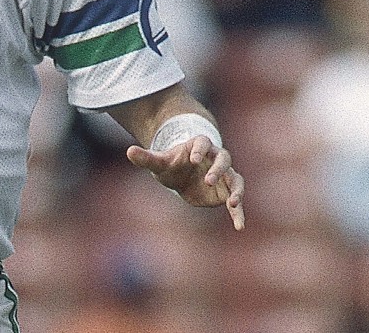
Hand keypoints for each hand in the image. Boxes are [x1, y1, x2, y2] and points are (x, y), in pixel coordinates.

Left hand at [126, 135, 245, 230]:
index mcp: (199, 146)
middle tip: (208, 180)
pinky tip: (239, 226)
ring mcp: (224, 175)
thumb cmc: (171, 165)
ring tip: (231, 203)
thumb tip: (129, 151)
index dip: (200, 149)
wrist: (182, 177)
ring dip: (236, 190)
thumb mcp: (158, 162)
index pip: (203, 142)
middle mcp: (216, 158)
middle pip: (224, 158)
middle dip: (218, 169)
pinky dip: (238, 212)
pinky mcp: (226, 192)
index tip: (193, 158)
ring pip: (235, 179)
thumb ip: (146, 157)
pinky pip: (236, 200)